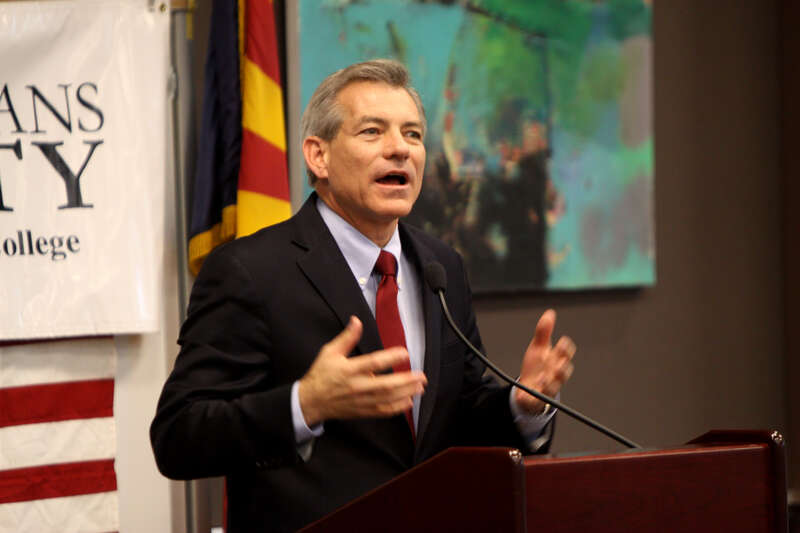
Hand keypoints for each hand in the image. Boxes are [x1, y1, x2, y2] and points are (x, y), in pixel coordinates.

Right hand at [298, 316, 426, 425]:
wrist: (311, 401)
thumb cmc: (321, 375)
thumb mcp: (330, 352)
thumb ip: (346, 337)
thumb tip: (356, 321)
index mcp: (349, 370)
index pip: (373, 363)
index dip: (390, 358)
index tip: (405, 353)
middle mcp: (357, 386)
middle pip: (385, 385)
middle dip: (406, 380)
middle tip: (421, 375)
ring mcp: (361, 401)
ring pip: (387, 399)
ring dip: (406, 393)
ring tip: (419, 387)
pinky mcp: (362, 411)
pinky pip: (382, 411)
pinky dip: (397, 408)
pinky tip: (408, 402)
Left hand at [515, 309, 575, 413]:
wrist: (526, 389)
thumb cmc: (536, 368)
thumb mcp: (538, 348)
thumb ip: (544, 332)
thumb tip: (550, 313)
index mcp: (556, 360)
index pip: (566, 353)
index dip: (566, 348)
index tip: (562, 342)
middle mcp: (555, 374)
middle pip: (564, 370)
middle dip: (562, 366)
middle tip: (558, 362)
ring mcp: (549, 387)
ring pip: (555, 386)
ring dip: (550, 382)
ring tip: (543, 377)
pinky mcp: (539, 398)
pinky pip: (542, 398)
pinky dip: (540, 392)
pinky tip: (536, 386)